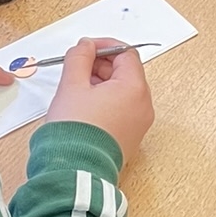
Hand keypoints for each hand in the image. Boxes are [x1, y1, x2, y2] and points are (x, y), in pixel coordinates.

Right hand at [45, 36, 154, 164]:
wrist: (75, 171)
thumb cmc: (75, 131)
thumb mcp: (72, 85)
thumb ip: (79, 58)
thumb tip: (85, 46)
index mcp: (134, 89)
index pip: (126, 54)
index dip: (105, 46)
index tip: (85, 48)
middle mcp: (143, 106)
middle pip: (126, 73)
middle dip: (101, 65)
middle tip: (77, 67)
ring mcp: (139, 124)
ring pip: (123, 92)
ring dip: (102, 83)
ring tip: (77, 88)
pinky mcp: (130, 138)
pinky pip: (123, 110)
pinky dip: (106, 101)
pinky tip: (84, 106)